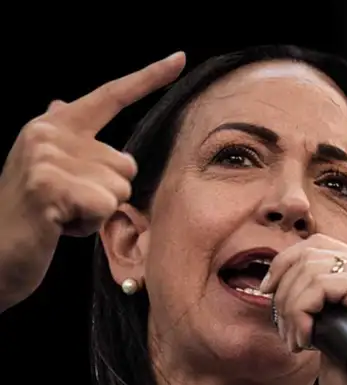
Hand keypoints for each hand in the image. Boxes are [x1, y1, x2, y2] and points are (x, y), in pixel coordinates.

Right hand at [0, 52, 185, 311]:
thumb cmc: (29, 216)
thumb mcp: (45, 170)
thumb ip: (63, 140)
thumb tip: (61, 102)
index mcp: (52, 126)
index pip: (109, 96)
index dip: (148, 77)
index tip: (179, 58)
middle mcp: (48, 134)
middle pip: (126, 165)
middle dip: (106, 194)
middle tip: (66, 206)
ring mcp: (46, 158)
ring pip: (119, 189)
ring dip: (97, 213)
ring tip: (60, 216)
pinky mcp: (49, 186)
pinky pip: (105, 208)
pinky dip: (88, 226)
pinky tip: (58, 227)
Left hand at [262, 235, 346, 384]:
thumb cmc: (346, 366)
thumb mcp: (325, 317)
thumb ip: (315, 286)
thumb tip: (278, 266)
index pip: (317, 244)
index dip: (284, 264)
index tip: (267, 291)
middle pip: (310, 253)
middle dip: (285, 292)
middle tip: (286, 330)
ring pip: (310, 269)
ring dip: (291, 309)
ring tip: (296, 339)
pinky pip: (319, 286)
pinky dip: (301, 313)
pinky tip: (305, 340)